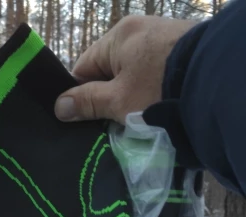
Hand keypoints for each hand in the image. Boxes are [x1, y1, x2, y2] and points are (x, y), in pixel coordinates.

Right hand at [54, 15, 196, 123]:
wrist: (216, 80)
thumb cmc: (159, 89)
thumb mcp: (119, 100)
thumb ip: (88, 102)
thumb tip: (58, 106)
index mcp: (118, 36)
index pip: (84, 67)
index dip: (80, 96)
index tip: (81, 121)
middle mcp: (140, 31)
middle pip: (110, 71)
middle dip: (107, 99)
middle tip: (108, 127)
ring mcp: (163, 39)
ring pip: (133, 75)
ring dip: (130, 98)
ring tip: (133, 122)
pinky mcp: (182, 53)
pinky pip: (154, 75)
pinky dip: (150, 92)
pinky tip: (155, 110)